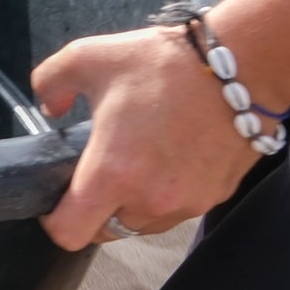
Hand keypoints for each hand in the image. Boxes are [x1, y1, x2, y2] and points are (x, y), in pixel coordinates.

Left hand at [33, 26, 264, 249]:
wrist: (240, 67)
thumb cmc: (162, 63)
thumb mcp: (86, 57)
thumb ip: (50, 83)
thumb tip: (49, 107)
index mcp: (112, 172)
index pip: (71, 233)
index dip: (54, 221)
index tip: (54, 201)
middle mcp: (150, 199)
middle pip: (107, 230)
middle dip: (95, 210)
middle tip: (94, 173)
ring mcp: (188, 202)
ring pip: (144, 223)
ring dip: (132, 204)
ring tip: (134, 163)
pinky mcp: (216, 196)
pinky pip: (178, 210)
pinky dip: (165, 195)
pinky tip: (166, 159)